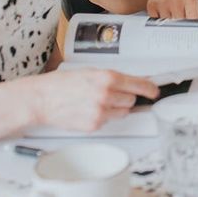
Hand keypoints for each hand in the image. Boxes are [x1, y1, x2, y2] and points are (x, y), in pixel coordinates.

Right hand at [34, 69, 158, 131]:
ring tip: (97, 101)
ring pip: (122, 112)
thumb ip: (111, 77)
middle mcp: (106, 94)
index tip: (155, 91)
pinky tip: (89, 109)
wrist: (42, 99)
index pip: (138, 84)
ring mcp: (101, 111)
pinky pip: (108, 121)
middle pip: (131, 100)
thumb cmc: (62, 84)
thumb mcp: (89, 72)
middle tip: (111, 93)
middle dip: (125, 97)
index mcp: (106, 77)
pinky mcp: (94, 125)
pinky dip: (103, 116)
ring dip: (116, 108)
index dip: (149, 88)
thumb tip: (129, 82)